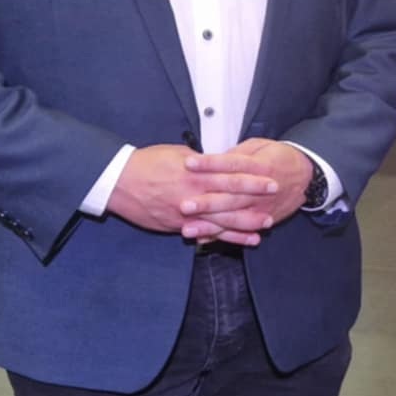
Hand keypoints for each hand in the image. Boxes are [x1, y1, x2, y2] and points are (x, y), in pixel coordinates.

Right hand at [104, 143, 282, 247]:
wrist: (118, 182)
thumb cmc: (146, 163)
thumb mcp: (176, 154)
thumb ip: (199, 162)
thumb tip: (215, 162)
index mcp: (195, 173)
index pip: (231, 175)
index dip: (253, 179)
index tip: (271, 178)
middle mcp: (194, 194)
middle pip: (231, 199)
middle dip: (255, 200)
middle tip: (277, 200)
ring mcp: (186, 213)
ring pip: (221, 221)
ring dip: (245, 224)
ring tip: (265, 225)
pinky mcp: (177, 226)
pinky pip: (205, 234)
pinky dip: (224, 238)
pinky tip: (239, 241)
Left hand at [181, 138, 314, 242]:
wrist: (307, 177)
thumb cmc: (279, 157)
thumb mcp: (260, 146)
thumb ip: (236, 154)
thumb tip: (212, 160)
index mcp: (259, 165)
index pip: (231, 164)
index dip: (210, 164)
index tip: (188, 163)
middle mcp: (260, 189)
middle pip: (230, 195)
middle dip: (206, 202)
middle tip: (184, 205)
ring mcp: (261, 207)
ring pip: (233, 218)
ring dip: (210, 224)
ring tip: (188, 229)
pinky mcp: (263, 220)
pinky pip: (240, 231)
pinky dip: (222, 236)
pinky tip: (204, 239)